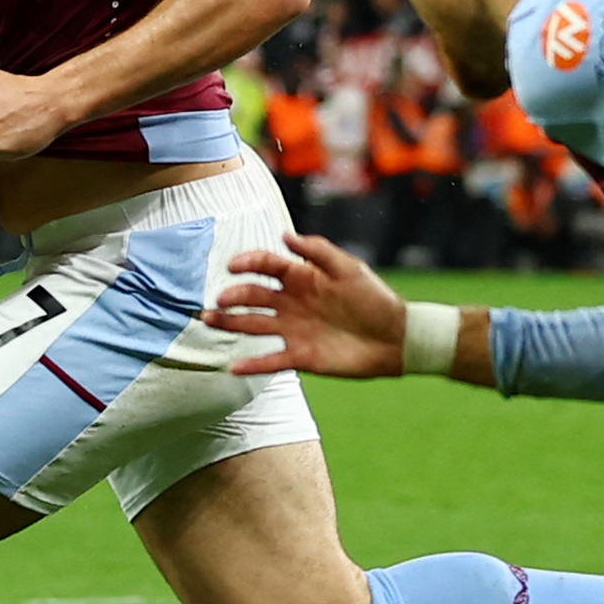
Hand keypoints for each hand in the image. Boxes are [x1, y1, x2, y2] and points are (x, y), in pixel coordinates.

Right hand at [207, 232, 409, 377]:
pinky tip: (232, 367)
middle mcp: (291, 302)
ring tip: (208, 321)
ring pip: (254, 325)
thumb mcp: (349, 268)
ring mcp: (293, 329)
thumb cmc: (374, 298)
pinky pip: (271, 360)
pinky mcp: (300, 356)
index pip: (266, 266)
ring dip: (230, 324)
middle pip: (254, 296)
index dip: (248, 263)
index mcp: (302, 277)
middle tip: (218, 301)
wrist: (395, 338)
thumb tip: (285, 236)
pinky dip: (252, 364)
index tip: (234, 266)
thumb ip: (318, 251)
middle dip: (233, 296)